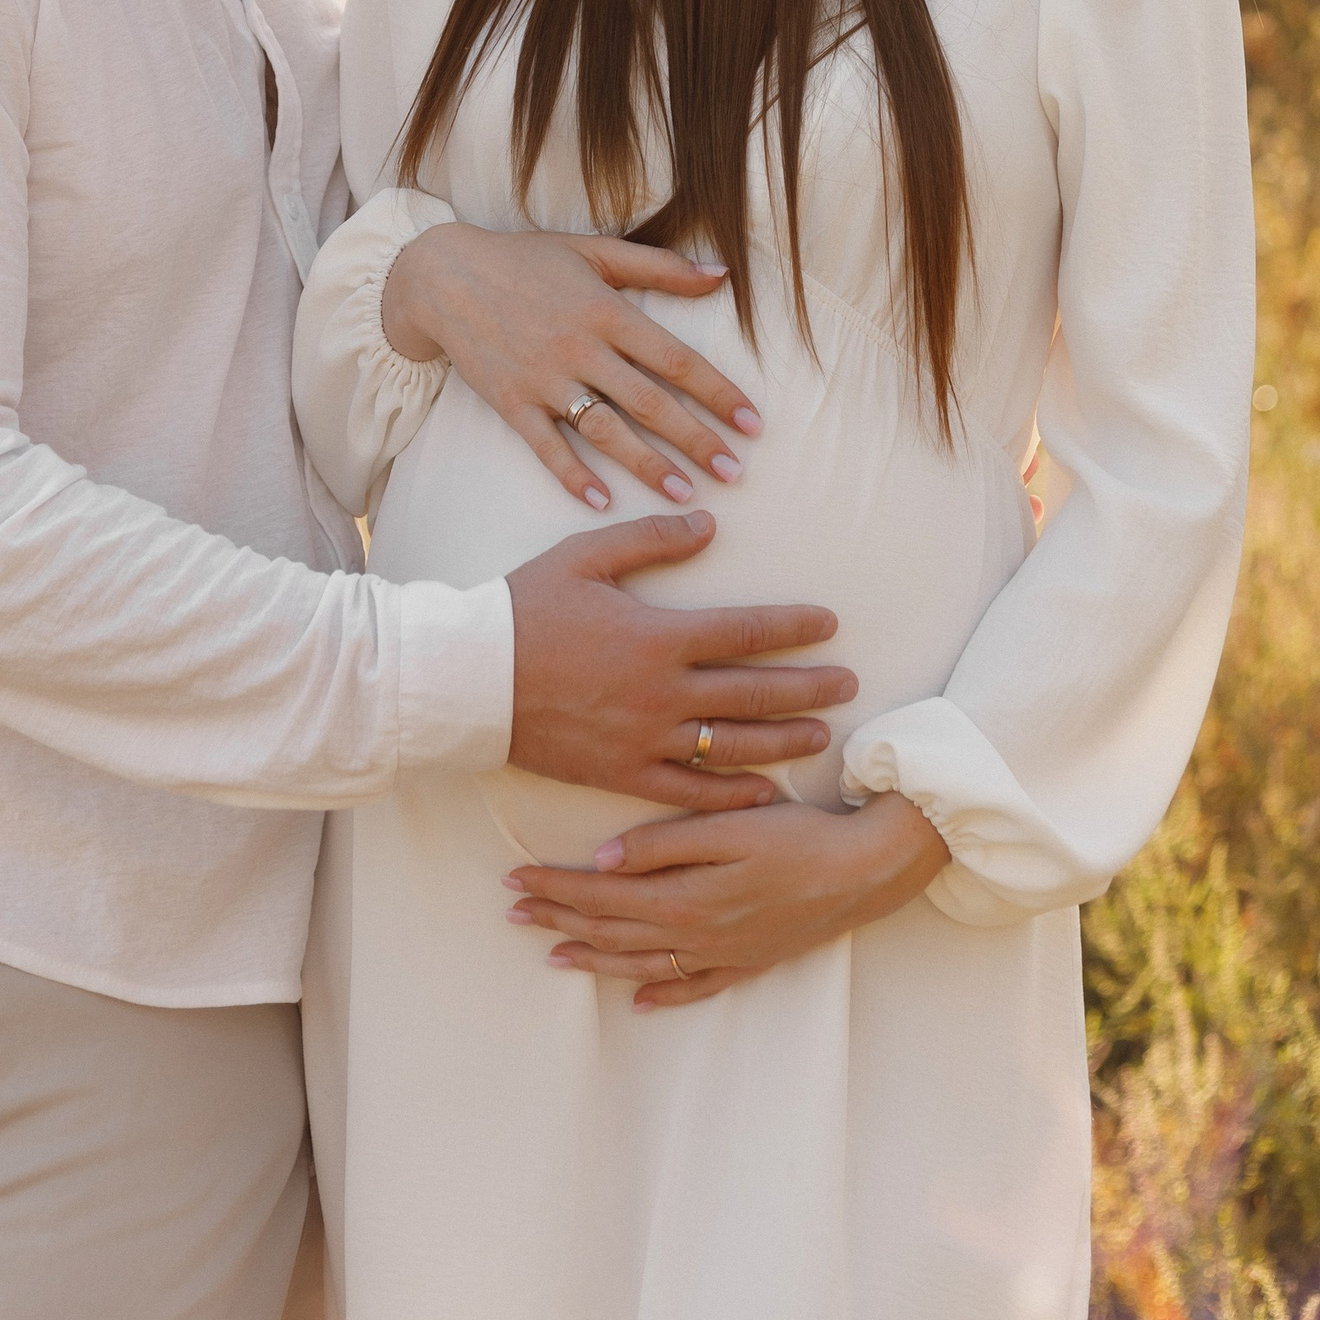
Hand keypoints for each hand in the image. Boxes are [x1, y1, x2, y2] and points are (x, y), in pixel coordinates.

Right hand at [383, 223, 759, 509]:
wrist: (443, 276)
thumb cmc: (525, 260)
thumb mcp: (594, 250)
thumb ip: (659, 266)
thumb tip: (721, 275)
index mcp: (606, 310)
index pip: (675, 359)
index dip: (718, 392)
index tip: (752, 422)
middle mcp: (579, 348)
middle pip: (649, 402)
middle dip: (696, 440)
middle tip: (734, 473)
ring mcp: (544, 379)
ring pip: (605, 430)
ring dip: (647, 465)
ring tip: (685, 496)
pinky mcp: (511, 402)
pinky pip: (546, 446)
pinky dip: (572, 474)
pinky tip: (602, 501)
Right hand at [504, 510, 854, 810]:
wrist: (469, 679)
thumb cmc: (524, 608)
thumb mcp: (585, 557)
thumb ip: (650, 539)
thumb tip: (709, 524)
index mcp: (658, 636)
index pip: (746, 631)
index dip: (793, 626)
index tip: (828, 624)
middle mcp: (662, 693)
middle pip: (755, 692)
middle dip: (809, 687)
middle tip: (849, 683)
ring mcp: (645, 739)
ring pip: (733, 746)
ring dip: (784, 741)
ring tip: (820, 736)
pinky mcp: (622, 773)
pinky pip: (689, 792)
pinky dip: (730, 795)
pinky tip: (763, 792)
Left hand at [504, 793, 946, 1005]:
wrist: (865, 872)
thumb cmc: (799, 837)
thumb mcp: (730, 825)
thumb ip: (664, 844)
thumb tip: (602, 859)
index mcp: (685, 896)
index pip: (602, 895)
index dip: (556, 888)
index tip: (516, 879)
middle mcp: (697, 934)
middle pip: (612, 930)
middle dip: (559, 919)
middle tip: (514, 911)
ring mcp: (723, 954)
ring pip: (642, 963)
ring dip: (593, 959)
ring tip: (553, 954)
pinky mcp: (749, 962)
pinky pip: (693, 987)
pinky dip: (661, 994)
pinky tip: (638, 999)